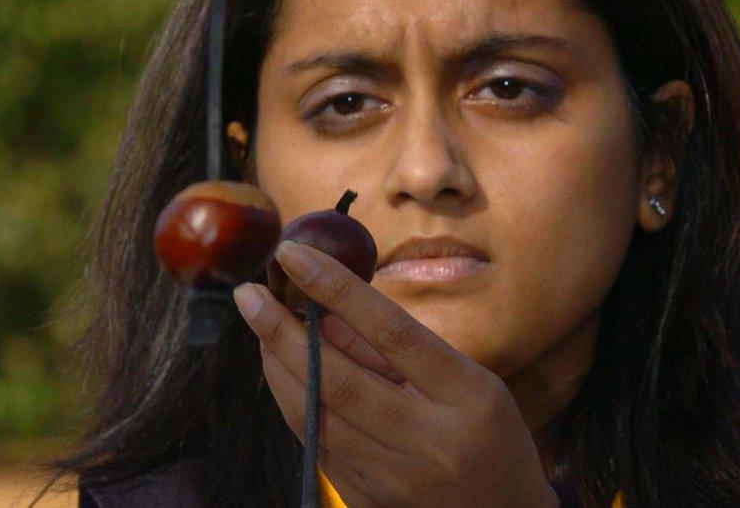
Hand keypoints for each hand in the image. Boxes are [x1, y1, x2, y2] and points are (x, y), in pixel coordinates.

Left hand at [234, 241, 558, 507]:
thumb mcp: (470, 381)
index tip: (294, 255)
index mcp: (466, 396)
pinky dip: (293, 404)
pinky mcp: (369, 501)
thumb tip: (327, 312)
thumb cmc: (490, 438)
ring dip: (278, 368)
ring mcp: (396, 478)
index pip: (392, 331)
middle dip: (283, 332)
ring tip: (260, 327)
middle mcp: (430, 440)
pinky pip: (319, 447)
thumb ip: (398, 352)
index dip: (337, 288)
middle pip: (339, 380)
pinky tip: (281, 374)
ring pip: (317, 418)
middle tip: (248, 295)